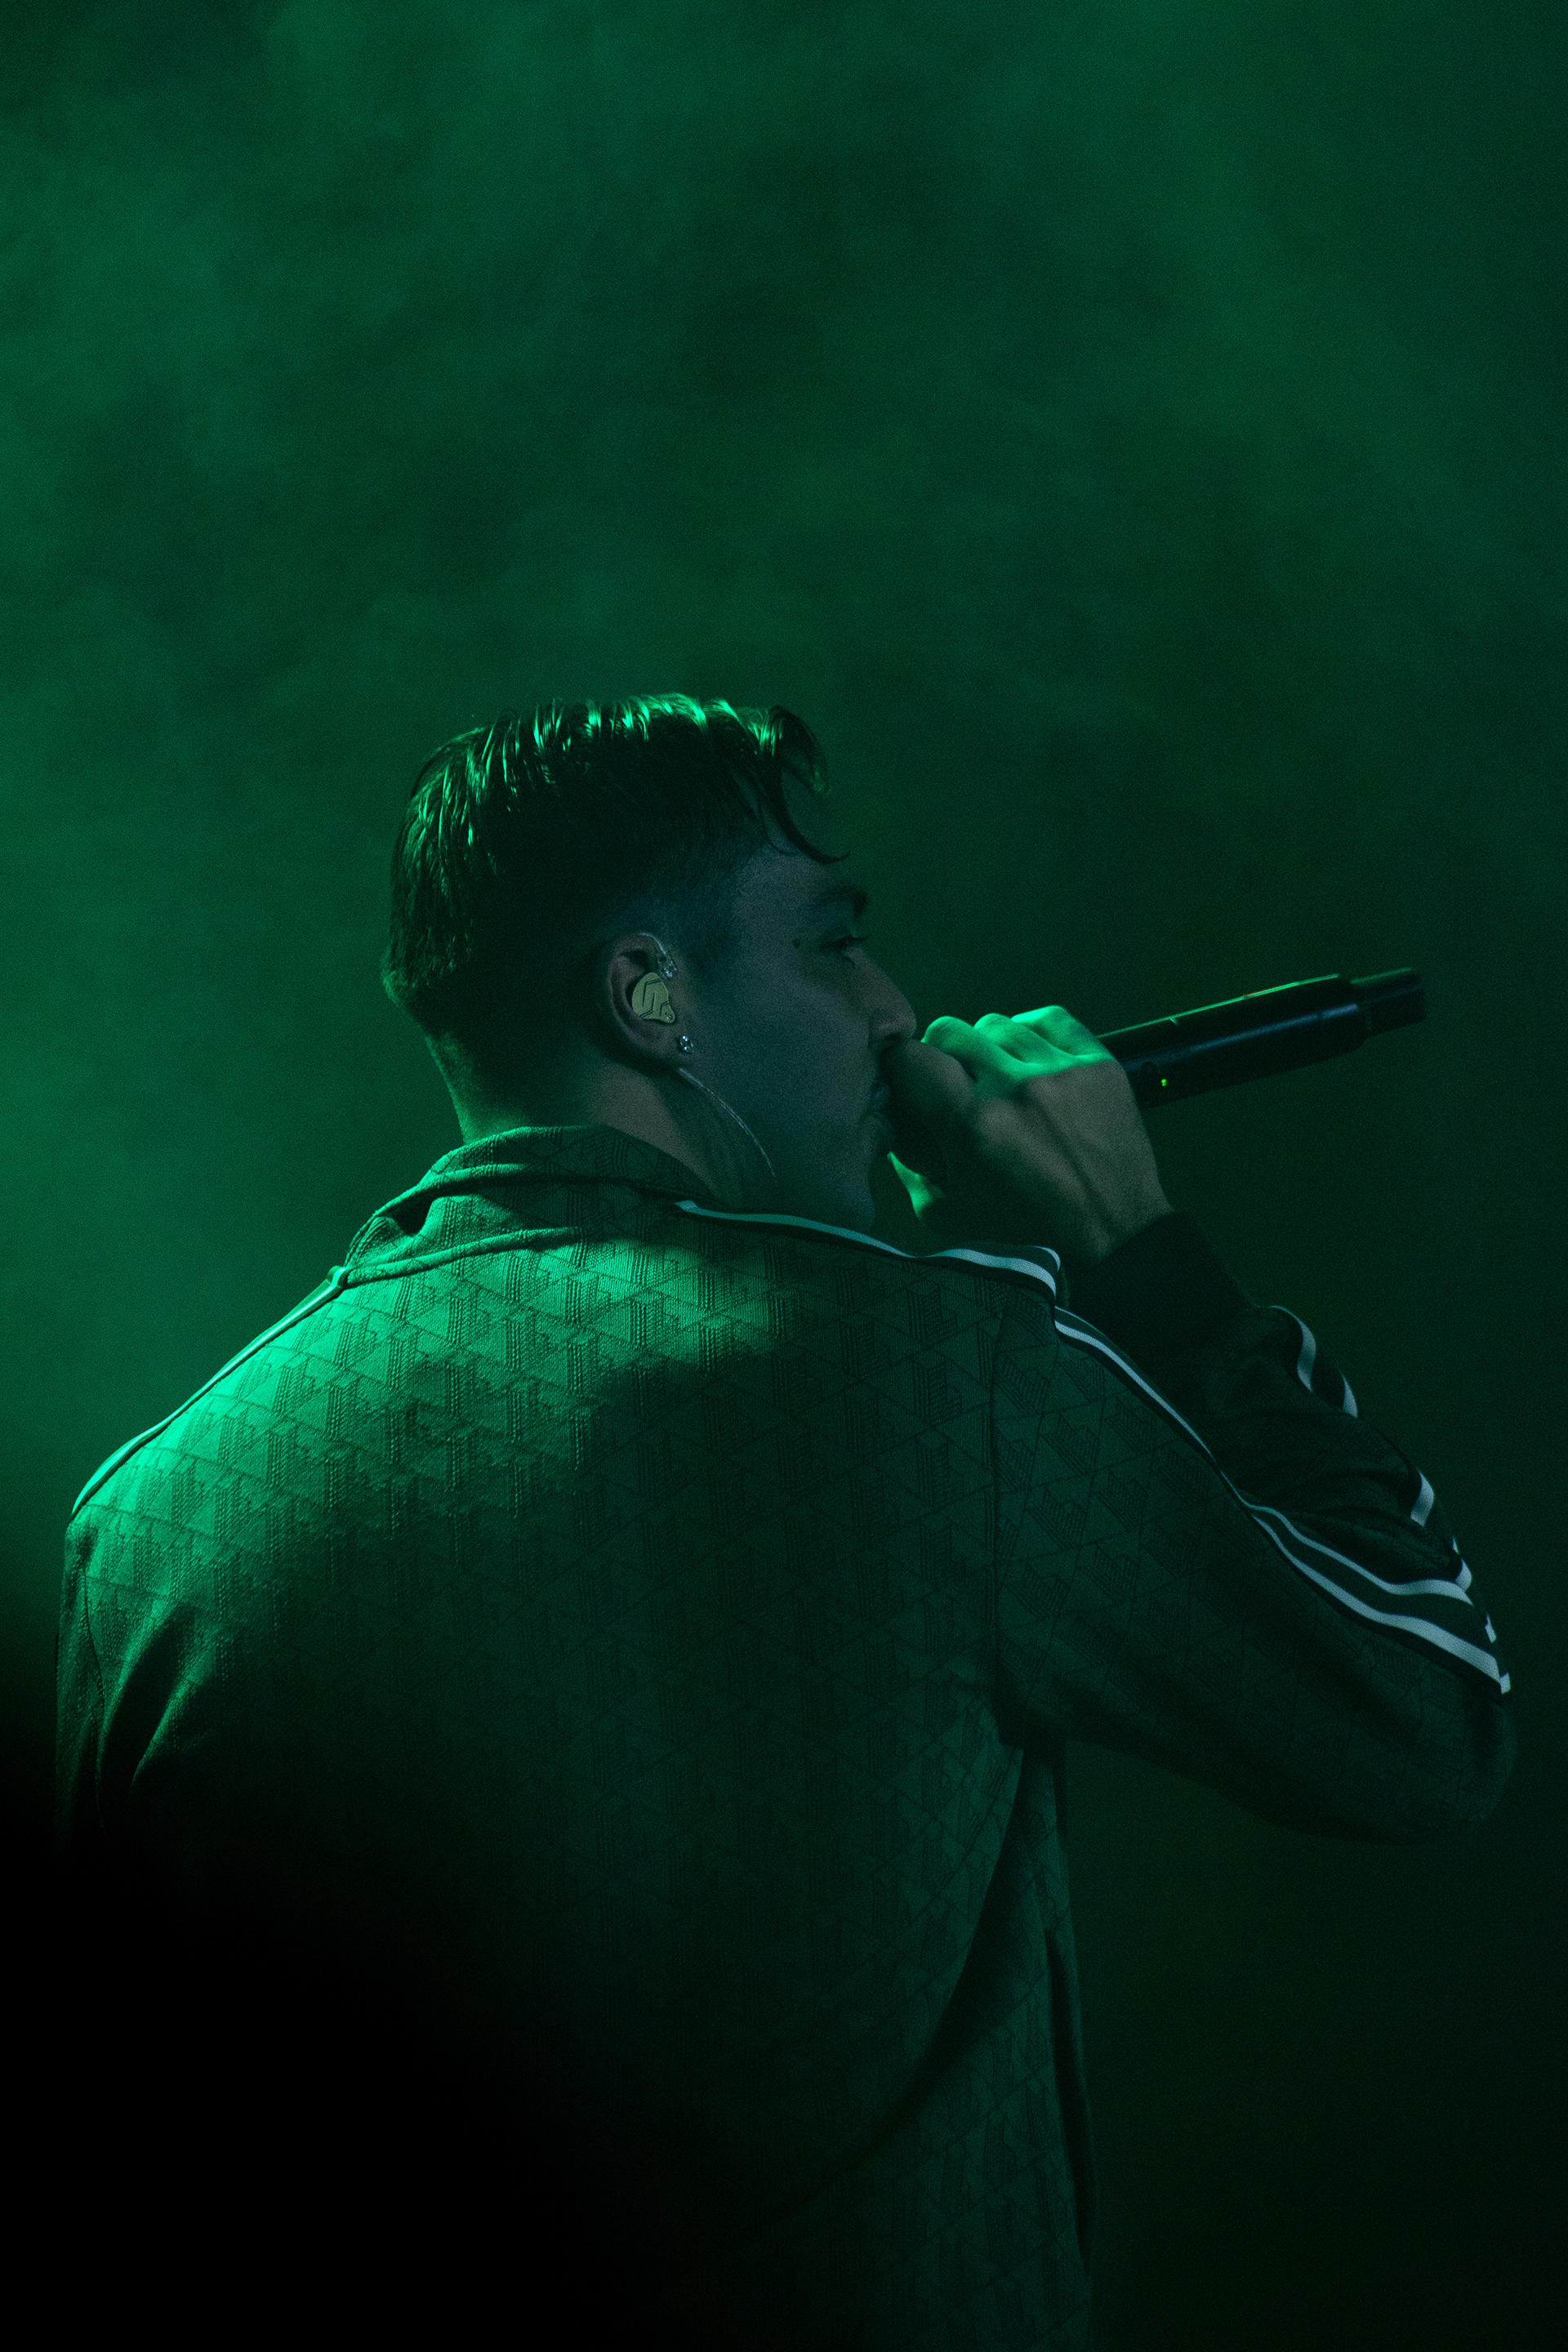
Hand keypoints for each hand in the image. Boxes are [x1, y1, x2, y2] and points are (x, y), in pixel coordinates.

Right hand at [883, 1005, 1172, 1266]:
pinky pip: (1048, 1019)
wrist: (1113, 1233)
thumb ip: (910, 1162)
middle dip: (945, 1058)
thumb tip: (895, 1115)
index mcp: (973, 1127)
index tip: (913, 1081)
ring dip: (992, 1051)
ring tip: (1005, 1083)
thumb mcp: (948, 1212)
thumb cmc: (1027, 1229)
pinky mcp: (1098, 1064)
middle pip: (951, 1031)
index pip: (911, 1058)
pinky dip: (1033, 1035)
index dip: (903, 1066)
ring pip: (998, 1026)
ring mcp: (1061, 1072)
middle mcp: (1015, 1090)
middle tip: (959, 1086)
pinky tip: (1033, 1061)